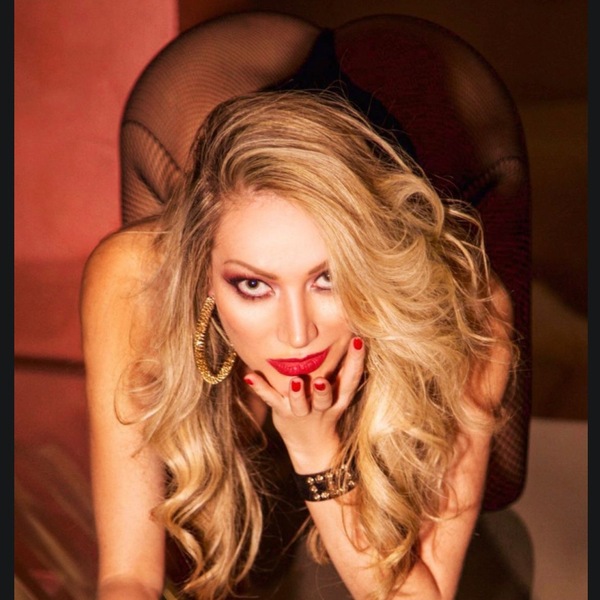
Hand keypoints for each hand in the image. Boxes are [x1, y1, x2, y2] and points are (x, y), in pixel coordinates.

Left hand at [243, 337, 365, 472]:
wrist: (312, 446)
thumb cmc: (325, 408)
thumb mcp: (339, 392)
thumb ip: (341, 369)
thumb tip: (349, 333)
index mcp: (339, 397)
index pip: (351, 379)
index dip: (356, 361)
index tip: (358, 341)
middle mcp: (322, 406)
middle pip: (326, 399)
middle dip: (324, 390)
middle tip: (321, 381)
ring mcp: (302, 412)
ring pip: (300, 405)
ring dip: (297, 394)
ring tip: (295, 383)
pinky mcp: (284, 414)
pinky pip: (271, 399)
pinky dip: (260, 387)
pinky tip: (249, 376)